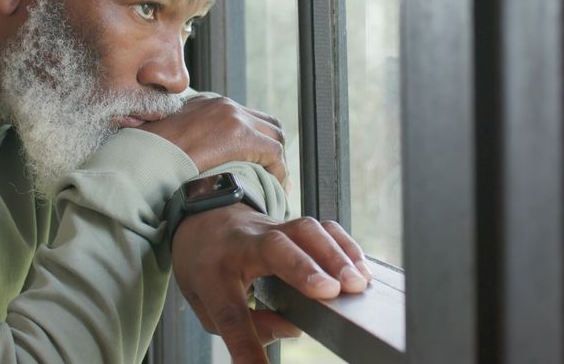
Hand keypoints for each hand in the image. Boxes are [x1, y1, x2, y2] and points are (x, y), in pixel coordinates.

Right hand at [138, 95, 286, 185]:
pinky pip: (274, 153)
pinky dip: (278, 171)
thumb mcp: (169, 140)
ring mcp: (233, 117)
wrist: (142, 156)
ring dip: (278, 162)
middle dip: (274, 150)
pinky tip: (272, 188)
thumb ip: (188, 141)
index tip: (260, 164)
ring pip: (275, 137)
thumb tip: (192, 159)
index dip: (258, 142)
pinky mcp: (239, 135)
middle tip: (274, 176)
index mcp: (208, 103)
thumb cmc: (148, 156)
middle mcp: (223, 104)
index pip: (245, 117)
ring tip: (276, 186)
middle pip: (267, 123)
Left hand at [172, 204, 371, 363]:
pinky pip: (322, 227)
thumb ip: (241, 327)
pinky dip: (344, 246)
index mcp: (212, 273)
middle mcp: (242, 244)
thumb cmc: (206, 269)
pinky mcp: (293, 225)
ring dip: (334, 254)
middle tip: (331, 292)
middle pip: (273, 249)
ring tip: (356, 284)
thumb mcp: (207, 306)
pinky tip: (360, 269)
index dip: (248, 343)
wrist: (203, 221)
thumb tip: (292, 330)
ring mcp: (270, 228)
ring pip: (303, 230)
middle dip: (303, 268)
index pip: (230, 312)